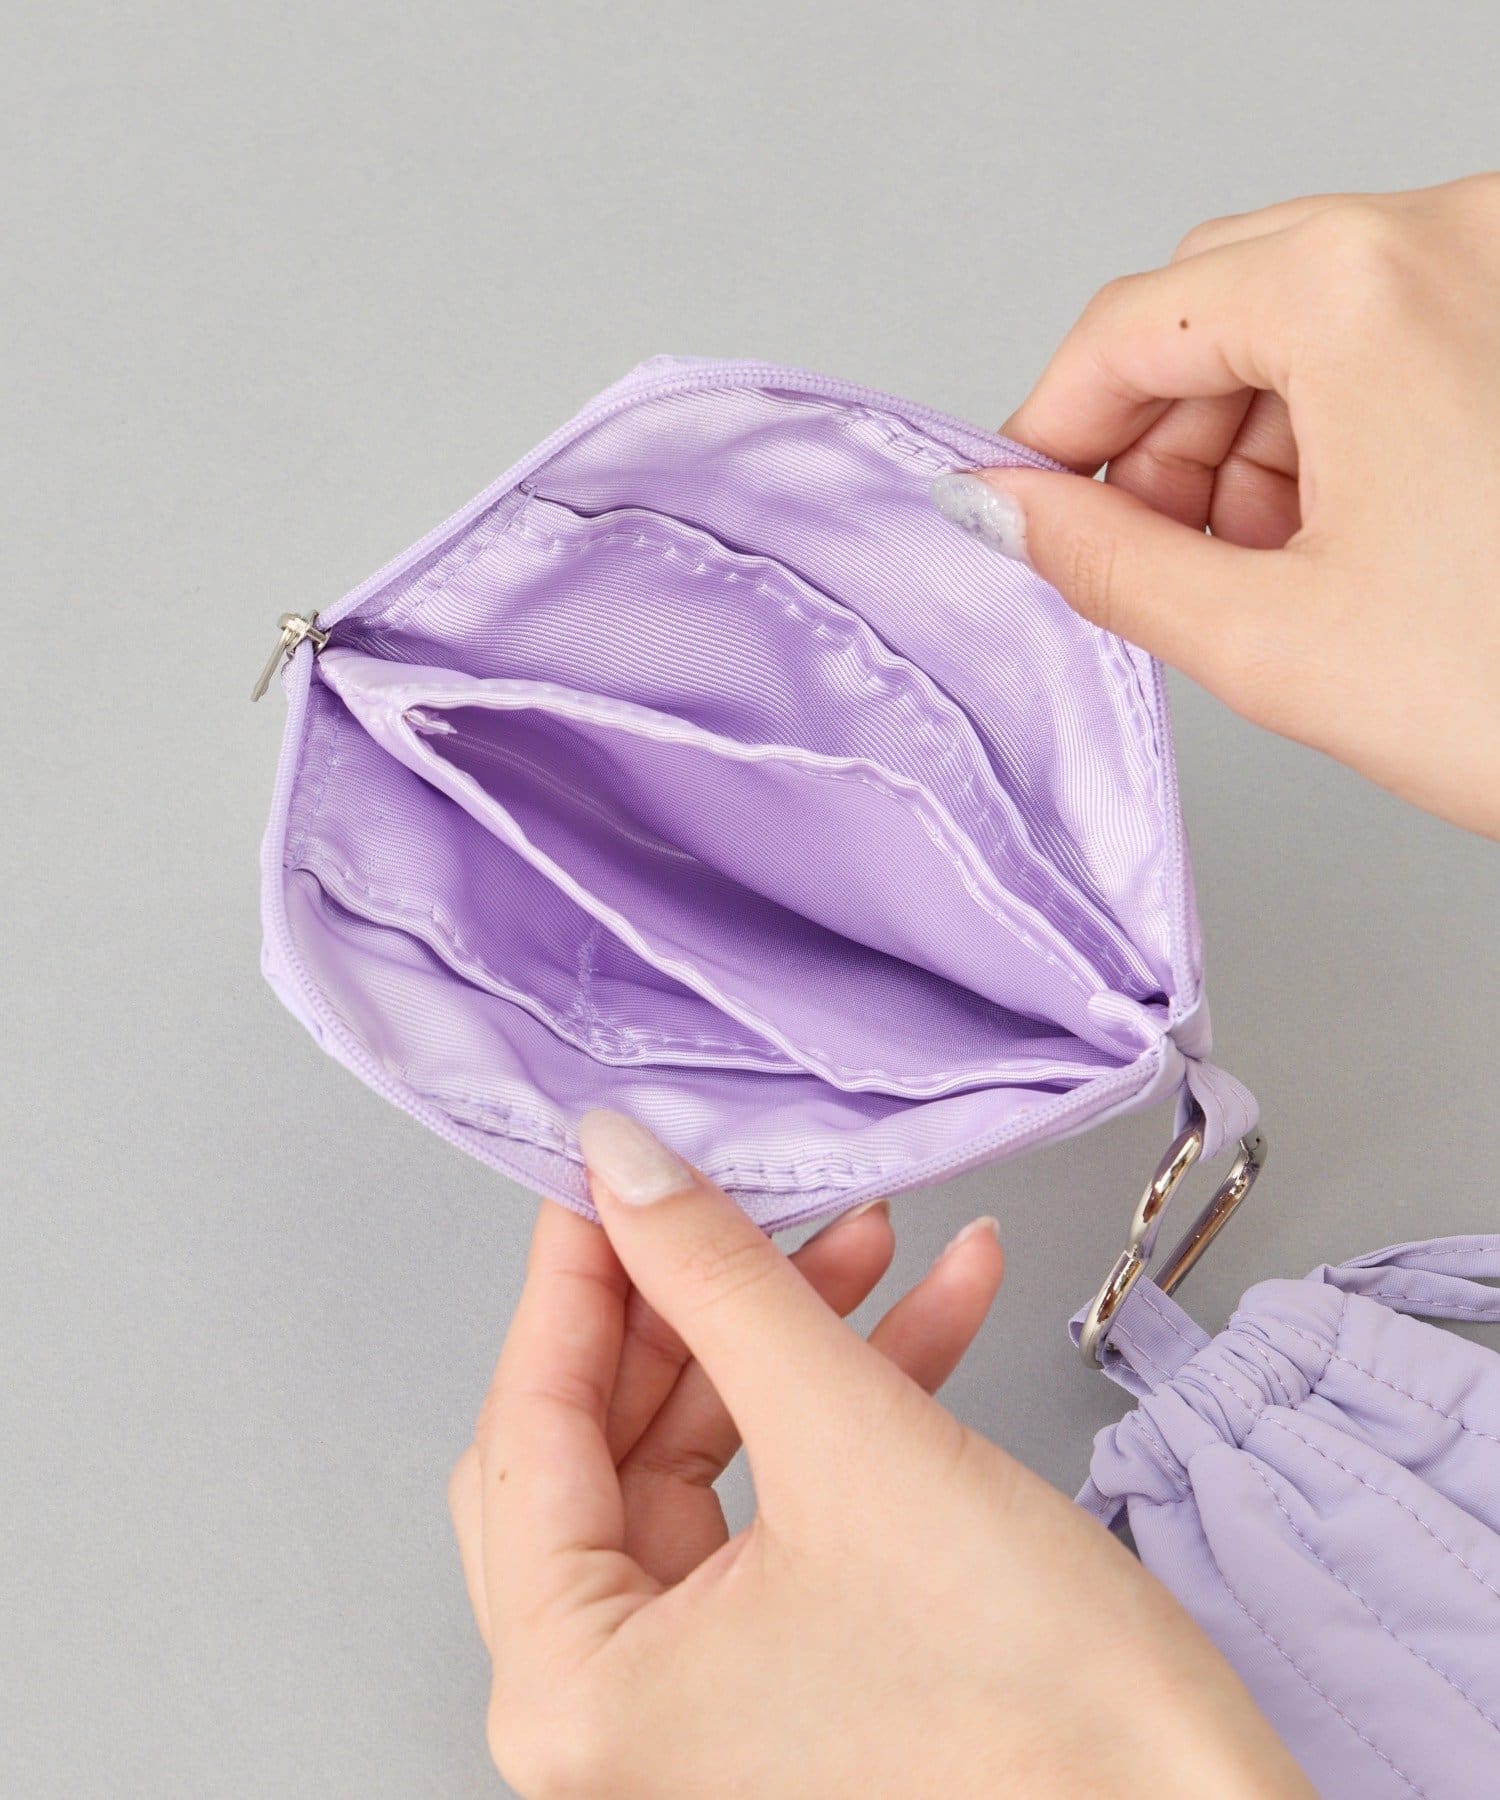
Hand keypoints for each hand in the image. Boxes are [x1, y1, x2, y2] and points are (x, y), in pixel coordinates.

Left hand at [449, 1111, 1306, 1796]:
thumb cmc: (1037, 1704)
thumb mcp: (853, 1438)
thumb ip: (721, 1285)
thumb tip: (626, 1168)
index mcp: (574, 1696)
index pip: (524, 1428)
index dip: (576, 1274)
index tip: (610, 1164)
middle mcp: (609, 1715)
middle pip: (604, 1439)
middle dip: (697, 1302)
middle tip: (728, 1195)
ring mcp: (692, 1695)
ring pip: (699, 1454)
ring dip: (790, 1336)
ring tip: (872, 1235)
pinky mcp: (774, 1666)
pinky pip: (774, 1498)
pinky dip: (842, 1402)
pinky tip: (928, 1307)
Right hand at [933, 174, 1499, 838]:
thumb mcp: (1274, 641)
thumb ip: (1106, 562)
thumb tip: (1012, 513)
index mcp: (1367, 290)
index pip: (1134, 322)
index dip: (1054, 425)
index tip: (1025, 501)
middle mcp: (1456, 239)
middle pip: (1219, 304)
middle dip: (1155, 437)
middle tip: (1135, 553)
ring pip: (1302, 318)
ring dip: (1242, 437)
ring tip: (1257, 567)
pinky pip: (1388, 334)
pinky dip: (1330, 426)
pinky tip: (1333, 534)